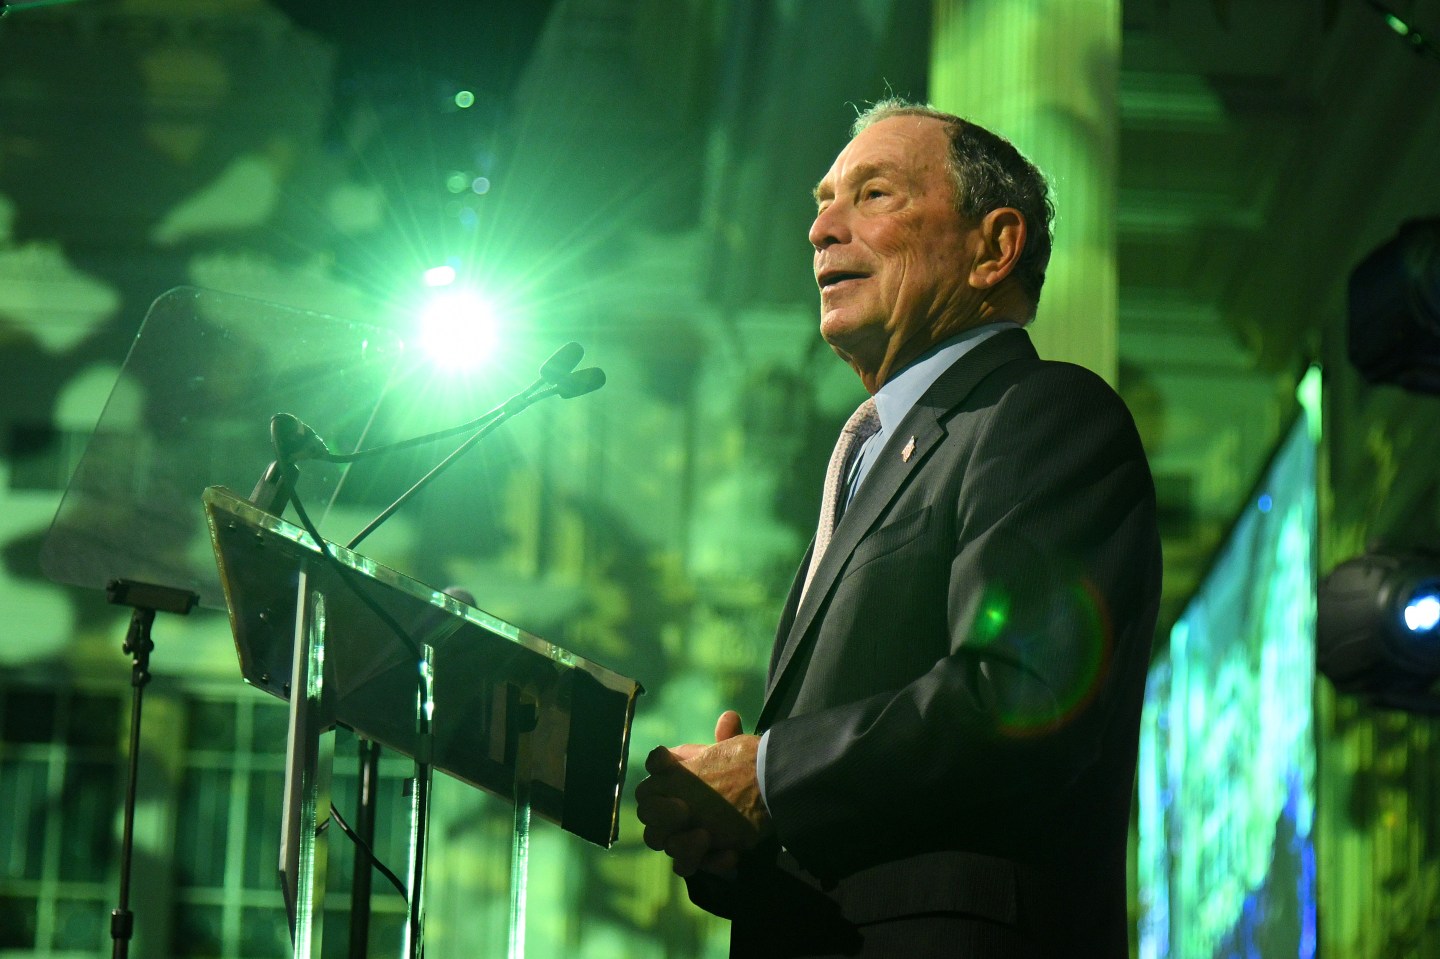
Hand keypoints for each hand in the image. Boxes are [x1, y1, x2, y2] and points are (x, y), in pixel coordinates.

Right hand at [635, 711, 771, 876]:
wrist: (771, 795)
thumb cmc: (747, 773)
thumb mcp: (739, 756)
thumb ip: (729, 738)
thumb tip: (728, 718)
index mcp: (676, 777)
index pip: (654, 769)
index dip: (657, 767)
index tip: (667, 764)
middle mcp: (673, 805)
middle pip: (648, 814)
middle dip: (661, 813)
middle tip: (684, 811)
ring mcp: (684, 832)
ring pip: (665, 844)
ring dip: (683, 844)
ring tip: (705, 837)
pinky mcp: (701, 856)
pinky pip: (691, 866)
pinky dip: (710, 862)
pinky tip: (731, 856)